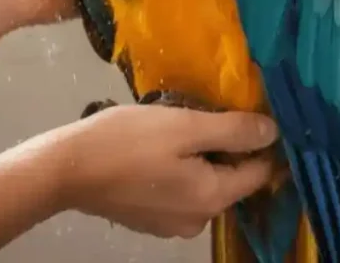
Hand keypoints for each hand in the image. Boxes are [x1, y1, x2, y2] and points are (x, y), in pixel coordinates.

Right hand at [56, 105, 278, 238]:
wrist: (66, 169)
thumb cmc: (126, 141)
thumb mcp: (182, 125)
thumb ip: (231, 131)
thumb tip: (272, 133)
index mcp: (213, 198)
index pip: (259, 173)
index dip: (259, 142)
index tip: (244, 113)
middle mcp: (199, 221)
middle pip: (231, 180)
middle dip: (223, 148)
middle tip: (198, 115)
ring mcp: (172, 225)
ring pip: (203, 185)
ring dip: (198, 159)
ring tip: (173, 130)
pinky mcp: (149, 221)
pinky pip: (179, 193)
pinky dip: (177, 172)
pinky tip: (154, 151)